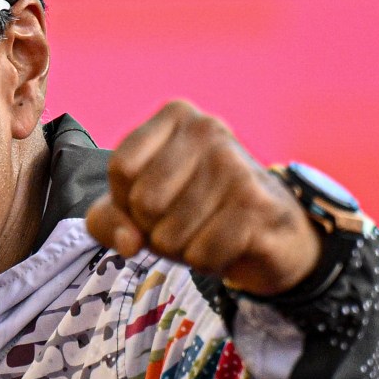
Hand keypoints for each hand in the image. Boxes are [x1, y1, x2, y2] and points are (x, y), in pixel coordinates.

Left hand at [86, 100, 322, 296]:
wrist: (270, 233)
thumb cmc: (192, 211)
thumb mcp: (135, 210)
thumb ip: (108, 221)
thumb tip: (128, 241)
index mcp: (177, 115)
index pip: (121, 168)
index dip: (127, 200)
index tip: (157, 199)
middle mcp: (208, 129)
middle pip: (143, 202)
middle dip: (154, 229)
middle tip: (184, 222)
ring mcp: (236, 164)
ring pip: (169, 234)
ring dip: (181, 250)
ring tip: (207, 233)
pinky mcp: (258, 204)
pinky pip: (201, 254)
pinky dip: (206, 262)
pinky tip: (228, 247)